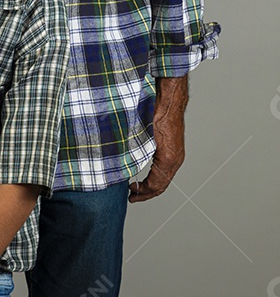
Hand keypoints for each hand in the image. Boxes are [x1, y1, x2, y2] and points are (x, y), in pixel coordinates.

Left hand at [130, 76, 187, 202]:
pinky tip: (146, 173)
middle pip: (162, 185)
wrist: (169, 100)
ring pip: (165, 177)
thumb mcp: (140, 135)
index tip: (130, 195)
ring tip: (138, 187)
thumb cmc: (156, 114)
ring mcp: (177, 154)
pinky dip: (156, 175)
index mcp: (167, 159)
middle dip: (147, 193)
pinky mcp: (175, 149)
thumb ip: (133, 152)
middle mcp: (175, 159)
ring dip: (152, 184)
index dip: (142, 194)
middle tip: (132, 196)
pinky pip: (167, 169)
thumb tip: (119, 166)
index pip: (156, 185)